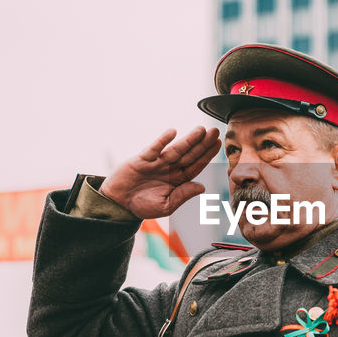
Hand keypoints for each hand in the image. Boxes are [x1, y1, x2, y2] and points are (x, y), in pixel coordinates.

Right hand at [99, 127, 221, 218]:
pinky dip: (162, 140)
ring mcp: (157, 163)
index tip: (218, 144)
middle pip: (189, 154)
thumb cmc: (142, 205)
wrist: (119, 204)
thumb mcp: (165, 206)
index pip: (196, 166)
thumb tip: (202, 187)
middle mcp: (169, 168)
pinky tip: (172, 132)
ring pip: (176, 149)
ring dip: (188, 140)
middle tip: (215, 131)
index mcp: (177, 180)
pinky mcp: (142, 159)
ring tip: (201, 130)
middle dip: (202, 143)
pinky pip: (154, 148)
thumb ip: (182, 196)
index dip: (207, 155)